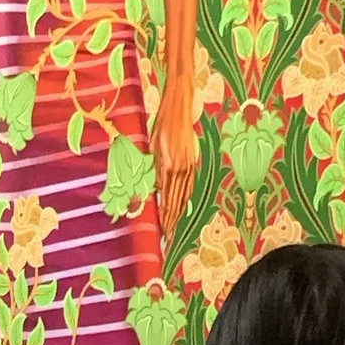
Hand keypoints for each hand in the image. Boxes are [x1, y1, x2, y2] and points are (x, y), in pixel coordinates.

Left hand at [153, 73, 198, 242]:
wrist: (179, 105)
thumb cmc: (161, 122)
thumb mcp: (152, 144)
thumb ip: (152, 168)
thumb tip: (152, 189)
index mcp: (168, 166)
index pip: (166, 200)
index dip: (164, 217)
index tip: (162, 232)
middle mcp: (181, 168)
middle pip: (176, 202)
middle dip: (171, 221)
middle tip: (167, 238)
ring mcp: (189, 165)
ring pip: (184, 196)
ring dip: (177, 212)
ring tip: (173, 227)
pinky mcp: (192, 161)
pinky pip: (189, 185)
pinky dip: (184, 198)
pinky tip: (181, 206)